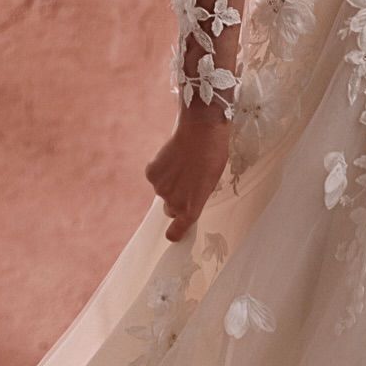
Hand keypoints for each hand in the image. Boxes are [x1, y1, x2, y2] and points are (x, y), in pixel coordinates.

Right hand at [145, 109, 231, 242]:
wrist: (201, 132)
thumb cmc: (213, 156)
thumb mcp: (210, 182)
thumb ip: (196, 197)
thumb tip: (187, 199)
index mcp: (191, 208)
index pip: (176, 231)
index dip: (175, 232)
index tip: (174, 233)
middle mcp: (174, 203)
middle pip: (170, 208)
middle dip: (176, 199)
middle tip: (186, 182)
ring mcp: (160, 188)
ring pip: (162, 191)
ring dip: (169, 182)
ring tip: (182, 164)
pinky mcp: (152, 173)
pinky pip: (155, 176)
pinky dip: (161, 169)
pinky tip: (172, 157)